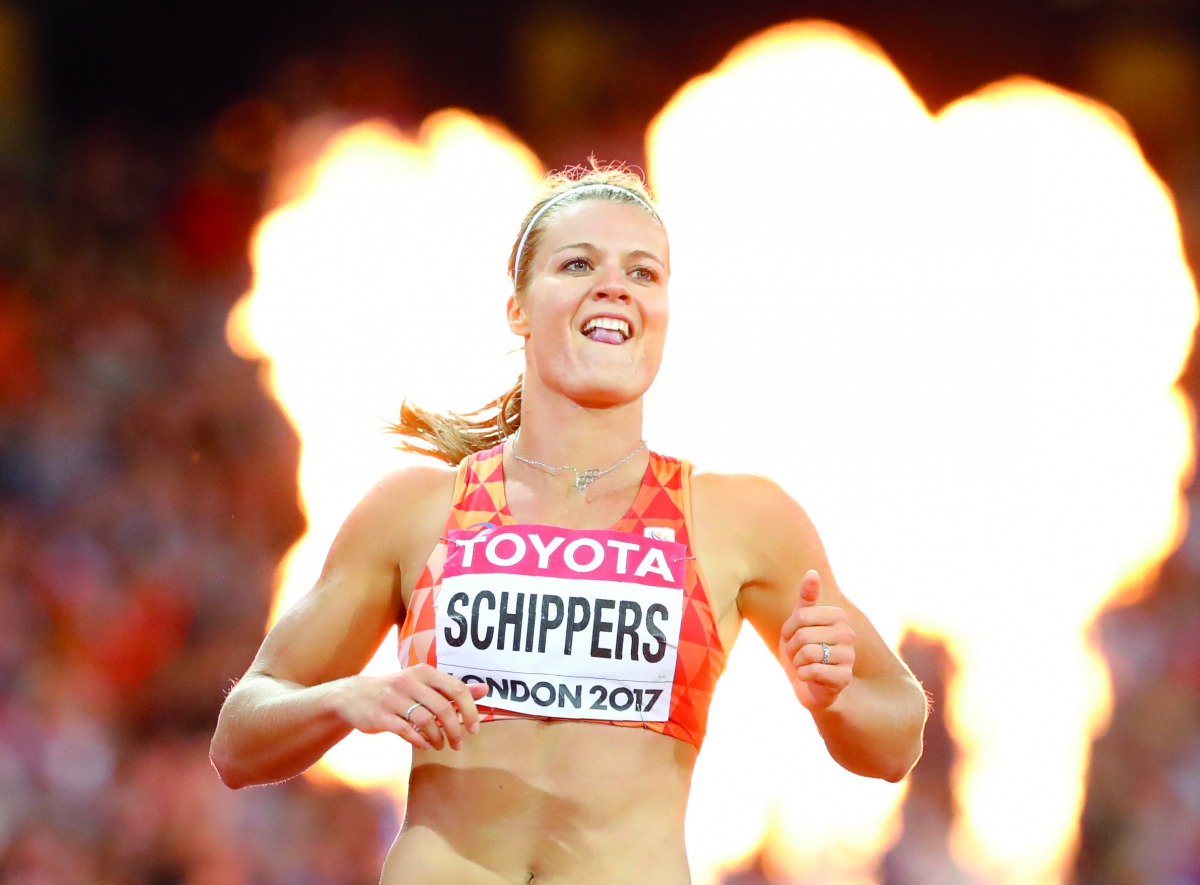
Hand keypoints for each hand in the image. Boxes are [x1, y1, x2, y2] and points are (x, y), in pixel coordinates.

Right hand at [336, 663, 489, 750]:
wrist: (355, 696)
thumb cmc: (398, 691)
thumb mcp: (425, 684)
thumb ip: (453, 688)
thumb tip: (485, 689)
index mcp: (424, 672)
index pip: (456, 688)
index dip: (470, 710)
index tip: (475, 729)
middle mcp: (410, 681)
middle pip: (443, 708)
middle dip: (455, 730)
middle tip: (458, 744)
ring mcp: (394, 698)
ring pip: (426, 721)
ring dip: (438, 737)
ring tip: (441, 745)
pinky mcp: (381, 715)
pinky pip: (407, 731)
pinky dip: (420, 741)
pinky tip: (425, 745)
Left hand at [778, 569, 855, 710]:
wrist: (810, 684)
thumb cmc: (803, 649)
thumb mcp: (800, 622)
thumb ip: (807, 598)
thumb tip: (812, 572)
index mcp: (839, 616)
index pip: (800, 616)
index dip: (788, 629)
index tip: (793, 637)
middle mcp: (848, 634)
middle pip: (803, 635)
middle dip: (791, 648)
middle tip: (797, 655)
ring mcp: (849, 657)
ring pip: (807, 653)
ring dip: (797, 662)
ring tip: (803, 665)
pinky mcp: (844, 678)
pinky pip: (813, 670)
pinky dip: (802, 675)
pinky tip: (808, 676)